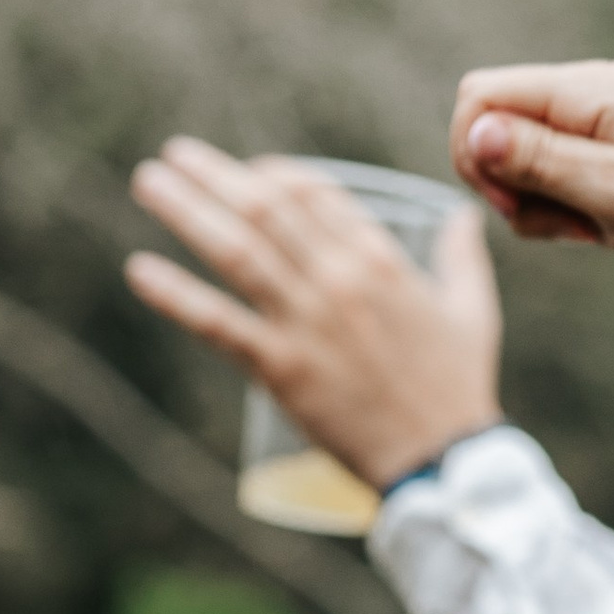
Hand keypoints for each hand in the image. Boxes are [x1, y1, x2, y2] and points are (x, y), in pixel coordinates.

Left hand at [125, 146, 501, 494]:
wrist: (442, 460)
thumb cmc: (458, 387)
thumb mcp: (472, 311)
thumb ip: (462, 257)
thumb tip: (462, 217)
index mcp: (381, 259)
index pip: (315, 193)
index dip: (274, 175)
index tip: (248, 173)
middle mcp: (339, 279)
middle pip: (265, 208)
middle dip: (216, 175)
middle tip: (175, 153)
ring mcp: (307, 322)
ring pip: (237, 251)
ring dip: (187, 211)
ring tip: (148, 182)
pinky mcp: (283, 368)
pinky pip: (218, 323)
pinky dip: (176, 294)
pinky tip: (141, 270)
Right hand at [449, 59, 613, 295]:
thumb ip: (541, 162)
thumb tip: (474, 131)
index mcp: (588, 90)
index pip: (478, 97)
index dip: (474, 157)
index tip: (515, 210)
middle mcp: (595, 90)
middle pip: (501, 126)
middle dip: (512, 187)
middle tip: (569, 231)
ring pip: (534, 154)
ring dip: (545, 203)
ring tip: (599, 232)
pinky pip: (572, 169)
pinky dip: (577, 205)